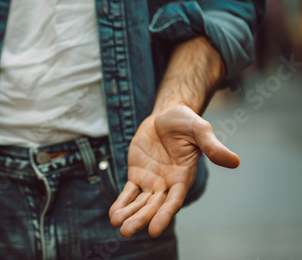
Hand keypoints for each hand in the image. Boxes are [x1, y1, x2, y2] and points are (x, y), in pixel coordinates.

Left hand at [109, 106, 238, 237]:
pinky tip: (113, 214)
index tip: (153, 230)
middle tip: (126, 231)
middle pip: (153, 206)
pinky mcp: (137, 174)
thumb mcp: (200, 130)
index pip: (173, 201)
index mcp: (182, 177)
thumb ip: (213, 147)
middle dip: (140, 219)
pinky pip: (128, 192)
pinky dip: (121, 202)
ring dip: (128, 214)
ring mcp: (151, 180)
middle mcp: (167, 183)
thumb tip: (235, 161)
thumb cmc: (186, 122)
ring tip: (116, 225)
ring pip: (139, 202)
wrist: (167, 116)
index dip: (164, 215)